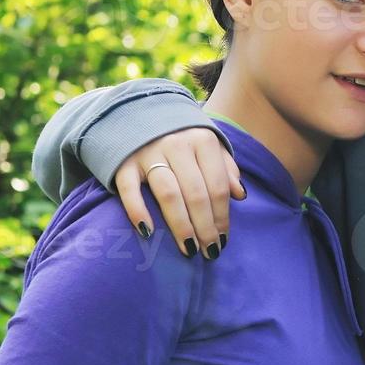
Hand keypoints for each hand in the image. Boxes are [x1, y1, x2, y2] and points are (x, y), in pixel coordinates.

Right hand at [113, 128, 245, 258]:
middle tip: (209, 251)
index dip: (222, 215)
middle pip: (196, 193)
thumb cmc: (180, 136)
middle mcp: (177, 144)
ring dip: (180, 225)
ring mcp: (148, 153)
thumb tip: (241, 195)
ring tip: (188, 249)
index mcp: (202, 140)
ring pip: (168, 194)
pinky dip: (138, 211)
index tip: (223, 240)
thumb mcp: (207, 144)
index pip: (217, 185)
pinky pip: (130, 190)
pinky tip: (148, 232)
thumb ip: (224, 167)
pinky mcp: (123, 162)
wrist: (135, 112)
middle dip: (205, 227)